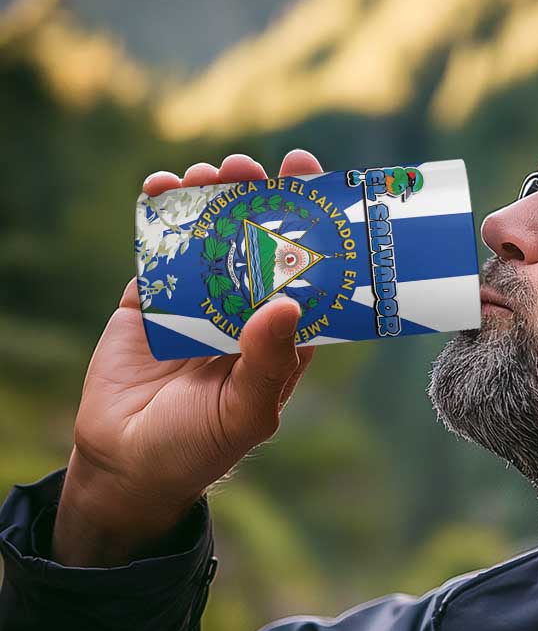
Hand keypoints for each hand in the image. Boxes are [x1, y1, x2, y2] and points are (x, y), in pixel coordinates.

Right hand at [52, 150, 323, 565]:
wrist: (127, 464)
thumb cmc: (199, 447)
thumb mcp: (246, 412)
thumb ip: (268, 362)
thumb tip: (288, 302)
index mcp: (281, 337)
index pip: (306, 274)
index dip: (313, 230)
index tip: (317, 184)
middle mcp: (245, 311)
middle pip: (259, 243)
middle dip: (261, 200)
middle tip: (258, 167)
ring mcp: (197, 301)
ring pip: (211, 236)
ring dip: (213, 198)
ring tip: (212, 172)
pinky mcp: (152, 298)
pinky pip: (160, 248)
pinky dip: (161, 214)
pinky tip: (163, 187)